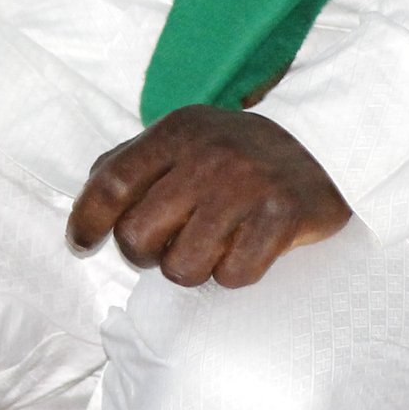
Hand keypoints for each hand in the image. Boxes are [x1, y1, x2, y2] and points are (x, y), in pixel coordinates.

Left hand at [66, 106, 350, 289]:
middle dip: (145, 254)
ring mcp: (246, 187)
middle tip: (166, 247)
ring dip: (192, 269)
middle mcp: (207, 156)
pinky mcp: (282, 217)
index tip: (81, 245)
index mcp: (177, 133)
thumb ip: (135, 164)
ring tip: (211, 247)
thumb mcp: (186, 138)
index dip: (87, 220)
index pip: (111, 182)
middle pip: (138, 236)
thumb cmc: (240, 153)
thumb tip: (86, 208)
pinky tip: (245, 250)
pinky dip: (234, 274)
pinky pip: (233, 276)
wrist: (327, 146)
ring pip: (183, 267)